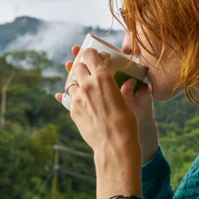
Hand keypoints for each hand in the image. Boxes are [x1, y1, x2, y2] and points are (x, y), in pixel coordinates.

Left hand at [56, 48, 141, 198]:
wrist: (113, 145)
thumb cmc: (126, 123)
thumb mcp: (128, 103)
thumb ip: (125, 90)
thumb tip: (130, 83)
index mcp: (103, 78)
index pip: (91, 57)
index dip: (89, 53)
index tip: (90, 53)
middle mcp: (87, 85)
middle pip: (78, 67)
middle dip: (81, 66)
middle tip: (86, 68)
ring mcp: (77, 98)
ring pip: (71, 82)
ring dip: (76, 82)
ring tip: (82, 85)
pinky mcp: (72, 110)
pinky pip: (69, 98)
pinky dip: (74, 96)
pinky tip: (78, 98)